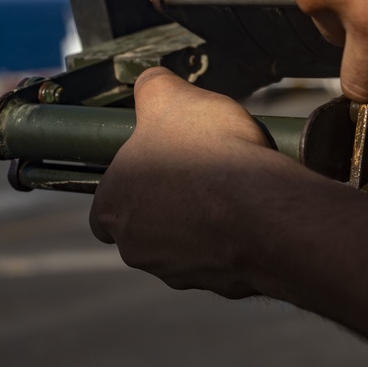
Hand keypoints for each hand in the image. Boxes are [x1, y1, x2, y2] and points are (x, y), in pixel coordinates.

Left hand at [89, 67, 279, 296]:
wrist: (262, 210)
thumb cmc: (209, 153)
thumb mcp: (172, 96)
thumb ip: (152, 86)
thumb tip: (149, 81)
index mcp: (112, 207)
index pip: (105, 204)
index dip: (132, 182)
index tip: (161, 164)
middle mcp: (136, 247)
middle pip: (145, 226)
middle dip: (171, 204)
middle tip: (202, 174)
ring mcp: (177, 271)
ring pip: (183, 246)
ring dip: (202, 224)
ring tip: (233, 192)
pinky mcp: (218, 285)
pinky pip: (220, 260)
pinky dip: (232, 241)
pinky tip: (252, 215)